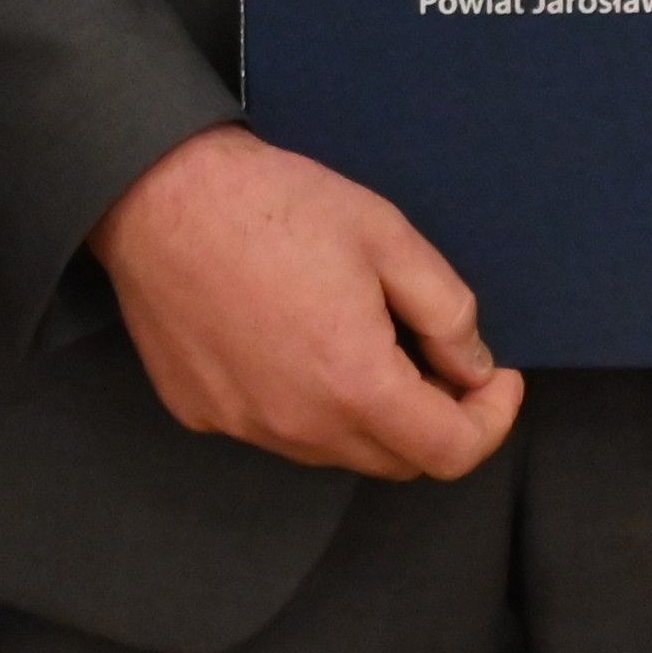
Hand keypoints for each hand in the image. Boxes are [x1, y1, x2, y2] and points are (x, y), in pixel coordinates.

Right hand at [89, 125, 522, 481]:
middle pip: (396, 460)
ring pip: (335, 449)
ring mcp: (246, 425)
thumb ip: (448, 312)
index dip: (491, 421)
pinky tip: (290, 339)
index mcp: (356, 386)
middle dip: (433, 418)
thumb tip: (471, 367)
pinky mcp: (202, 411)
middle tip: (434, 354)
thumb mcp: (387, 235)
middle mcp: (300, 426)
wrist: (156, 192)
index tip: (495, 379)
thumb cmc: (272, 204)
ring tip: (359, 340)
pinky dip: (304, 403)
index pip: (451, 452)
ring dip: (366, 414)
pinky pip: (275, 429)